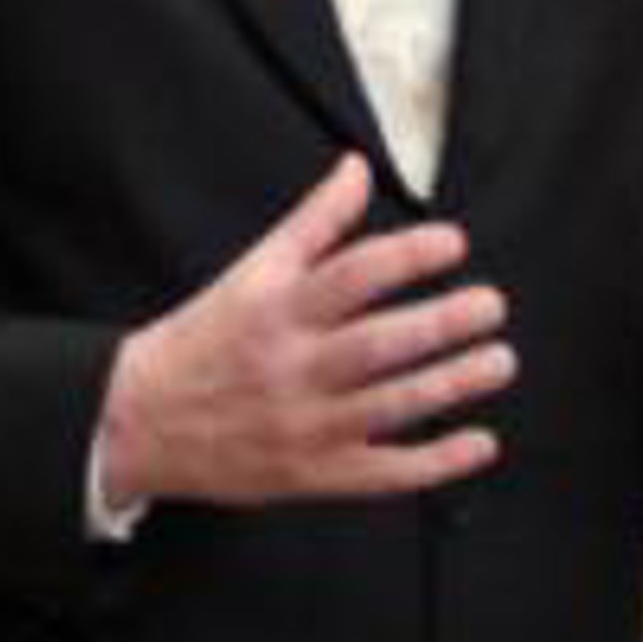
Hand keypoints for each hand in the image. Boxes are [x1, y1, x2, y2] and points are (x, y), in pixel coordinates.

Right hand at [98, 154, 514, 508]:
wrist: (142, 420)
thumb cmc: (209, 335)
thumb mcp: (253, 269)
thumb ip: (314, 221)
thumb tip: (357, 166)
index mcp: (276, 309)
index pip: (351, 275)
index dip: (407, 256)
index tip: (452, 242)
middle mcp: (292, 367)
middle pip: (378, 345)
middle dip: (442, 324)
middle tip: (492, 304)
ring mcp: (305, 426)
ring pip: (389, 407)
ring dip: (451, 385)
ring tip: (499, 360)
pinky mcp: (313, 475)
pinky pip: (382, 472)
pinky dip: (435, 463)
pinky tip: (479, 442)